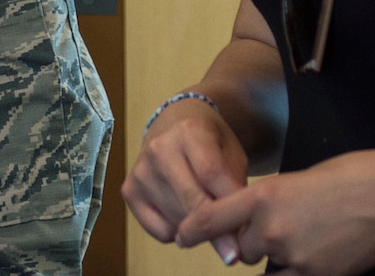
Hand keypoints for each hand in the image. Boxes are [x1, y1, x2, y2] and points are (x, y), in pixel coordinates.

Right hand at [122, 99, 249, 262]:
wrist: (173, 125)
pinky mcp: (129, 191)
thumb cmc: (210, 143)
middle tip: (232, 250)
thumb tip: (236, 232)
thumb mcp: (231, 154)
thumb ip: (234, 187)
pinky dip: (178, 233)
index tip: (245, 234)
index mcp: (189, 131)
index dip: (229, 206)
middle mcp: (159, 148)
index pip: (211, 174)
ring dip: (198, 230)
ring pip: (177, 220)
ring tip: (206, 215)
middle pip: (191, 200)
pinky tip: (184, 214)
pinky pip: (161, 230)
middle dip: (214, 230)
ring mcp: (141, 170)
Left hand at [173, 150, 374, 274]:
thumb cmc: (345, 178)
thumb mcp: (295, 180)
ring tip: (307, 235)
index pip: (213, 219)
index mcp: (264, 196)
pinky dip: (296, 270)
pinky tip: (316, 253)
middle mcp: (271, 228)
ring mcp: (292, 256)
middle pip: (244, 247)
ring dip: (277, 256)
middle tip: (282, 227)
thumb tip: (255, 220)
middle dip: (254, 242)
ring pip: (267, 264)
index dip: (193, 230)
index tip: (181, 237)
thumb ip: (269, 201)